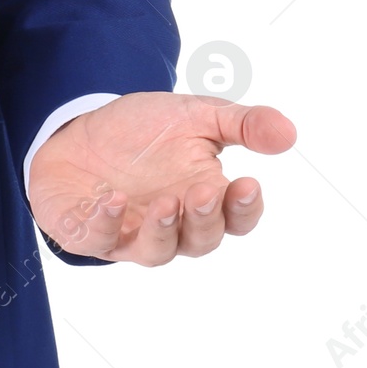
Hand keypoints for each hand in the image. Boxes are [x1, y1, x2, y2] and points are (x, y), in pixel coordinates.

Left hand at [28, 92, 295, 265]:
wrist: (78, 129)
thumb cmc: (142, 132)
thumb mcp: (194, 115)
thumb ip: (241, 123)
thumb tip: (288, 133)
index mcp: (204, 200)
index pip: (237, 219)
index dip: (246, 208)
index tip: (249, 183)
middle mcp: (172, 225)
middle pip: (201, 240)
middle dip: (206, 219)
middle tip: (204, 191)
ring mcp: (130, 233)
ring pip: (156, 252)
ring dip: (163, 231)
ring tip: (165, 204)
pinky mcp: (88, 232)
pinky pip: (99, 239)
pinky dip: (106, 224)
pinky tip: (111, 199)